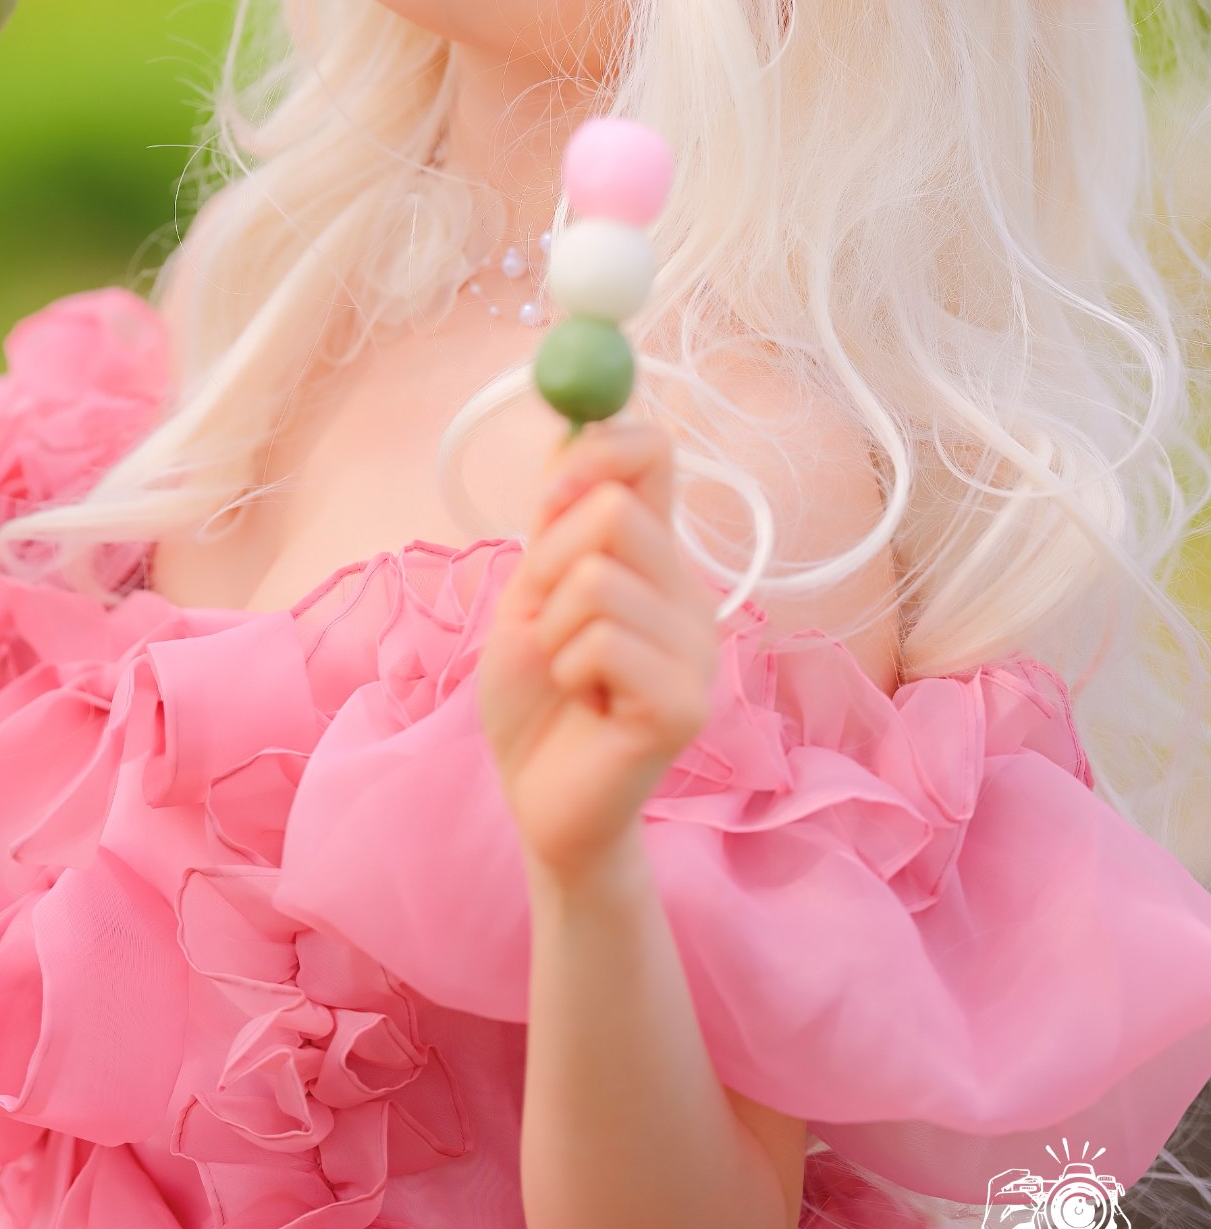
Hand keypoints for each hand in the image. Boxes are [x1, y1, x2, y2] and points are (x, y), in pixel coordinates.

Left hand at [476, 421, 719, 887]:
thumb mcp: (531, 594)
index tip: (547, 495)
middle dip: (547, 559)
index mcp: (655, 557)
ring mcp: (696, 650)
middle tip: (545, 615)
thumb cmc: (537, 699)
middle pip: (614, 509)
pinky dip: (565, 670)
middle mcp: (689, 594)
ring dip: (552, 629)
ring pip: (596, 580)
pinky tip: (585, 705)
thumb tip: (571, 427)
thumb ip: (558, 523)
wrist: (540, 801)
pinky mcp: (684, 704)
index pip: (654, 454)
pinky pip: (601, 644)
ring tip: (568, 673)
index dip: (598, 450)